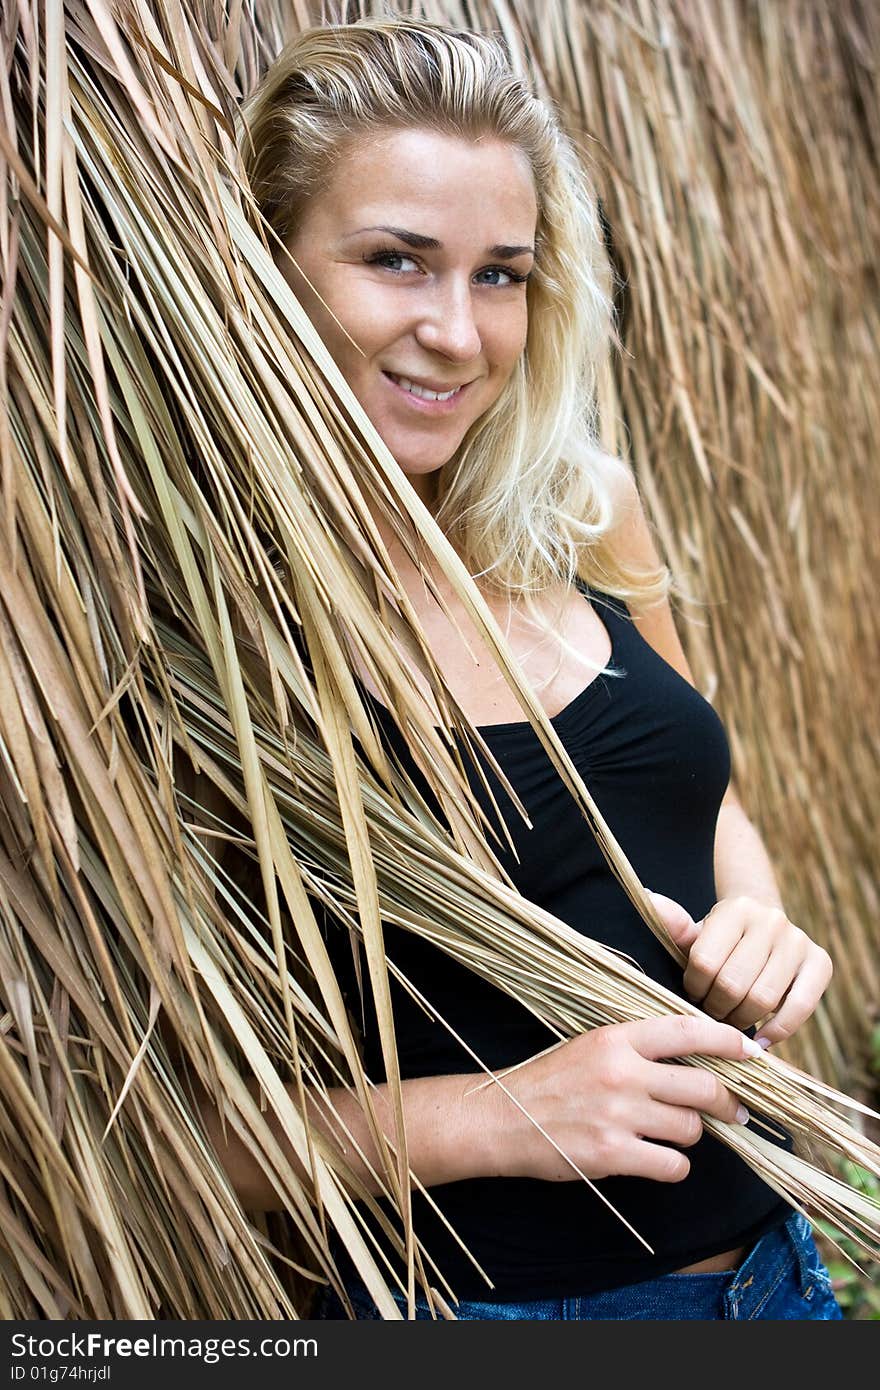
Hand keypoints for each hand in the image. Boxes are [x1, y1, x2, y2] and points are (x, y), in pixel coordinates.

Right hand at [488, 1016, 757, 1183]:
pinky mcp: (613, 1154)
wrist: (502, 1118)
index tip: (752, 1051)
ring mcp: (618, 1114)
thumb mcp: (591, 1046)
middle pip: (703, 1086)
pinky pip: (673, 1164)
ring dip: (690, 1134)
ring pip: (691, 1128)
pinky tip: (655, 1158)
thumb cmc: (550, 1081)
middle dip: (726, 1102)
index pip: (688, 1031)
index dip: (728, 1041)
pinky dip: (672, 1165)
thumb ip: (638, 1048)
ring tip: (671, 1133)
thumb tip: (697, 1059)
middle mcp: (621, 1072)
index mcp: (616, 1038)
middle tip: (733, 1111)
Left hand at [648, 891, 832, 1045]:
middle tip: (710, 1012)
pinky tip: (761, 1039)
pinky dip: (779, 1030)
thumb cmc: (722, 940)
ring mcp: (797, 941)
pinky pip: (800, 1007)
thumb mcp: (697, 932)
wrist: (763, 926)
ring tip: (730, 1021)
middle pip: (733, 984)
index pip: (704, 962)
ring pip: (763, 999)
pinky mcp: (820, 963)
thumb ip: (674, 926)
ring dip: (742, 1020)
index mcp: (735, 909)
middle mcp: (770, 921)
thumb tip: (648, 899)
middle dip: (716, 1007)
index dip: (693, 986)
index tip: (692, 992)